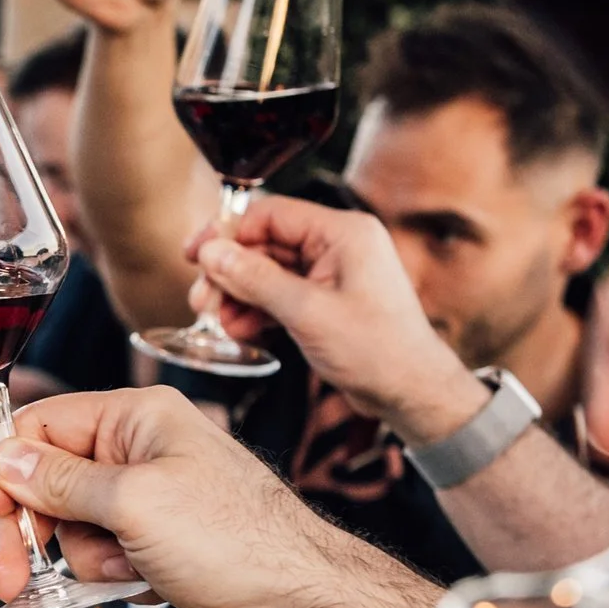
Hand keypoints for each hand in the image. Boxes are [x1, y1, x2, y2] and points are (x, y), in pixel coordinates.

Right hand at [0, 387, 346, 607]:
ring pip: (73, 525)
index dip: (6, 464)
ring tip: (117, 574)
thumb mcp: (132, 503)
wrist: (301, 607)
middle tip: (12, 573)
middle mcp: (144, 451)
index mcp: (138, 418)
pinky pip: (103, 556)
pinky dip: (106, 577)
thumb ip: (60, 481)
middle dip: (30, 528)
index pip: (44, 422)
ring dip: (80, 558)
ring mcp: (154, 500)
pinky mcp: (161, 545)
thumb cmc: (238, 541)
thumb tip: (7, 459)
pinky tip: (136, 587)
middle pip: (48, 480)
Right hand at [190, 196, 480, 438]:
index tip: (194, 256)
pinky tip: (240, 330)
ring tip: (218, 322)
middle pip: (266, 244)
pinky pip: (282, 294)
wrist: (414, 393)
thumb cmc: (377, 350)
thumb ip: (255, 279)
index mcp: (343, 232)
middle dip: (230, 272)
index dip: (227, 234)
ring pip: (269, 272)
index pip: (270, 214)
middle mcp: (339, 245)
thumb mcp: (307, 312)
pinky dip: (259, 310)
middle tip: (202, 301)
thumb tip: (211, 253)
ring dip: (240, 295)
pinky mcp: (328, 300)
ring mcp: (334, 273)